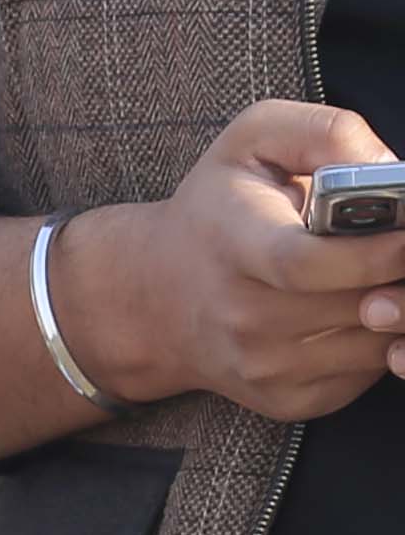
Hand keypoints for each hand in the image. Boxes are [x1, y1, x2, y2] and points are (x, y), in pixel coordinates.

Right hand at [58, 103, 404, 420]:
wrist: (155, 297)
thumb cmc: (216, 208)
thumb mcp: (254, 139)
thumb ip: (325, 134)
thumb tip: (391, 171)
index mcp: (231, 248)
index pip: (305, 265)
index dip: (373, 253)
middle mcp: (241, 319)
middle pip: (353, 307)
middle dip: (402, 277)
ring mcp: (262, 368)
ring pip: (373, 343)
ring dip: (396, 307)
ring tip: (384, 274)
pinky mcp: (285, 400)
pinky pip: (364, 373)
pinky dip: (380, 340)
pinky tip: (359, 308)